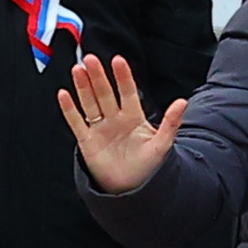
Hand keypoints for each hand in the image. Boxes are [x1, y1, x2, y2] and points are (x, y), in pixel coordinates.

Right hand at [56, 55, 186, 194]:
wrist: (133, 188)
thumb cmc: (149, 166)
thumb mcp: (162, 144)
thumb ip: (171, 123)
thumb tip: (183, 101)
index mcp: (134, 117)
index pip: (128, 92)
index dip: (123, 77)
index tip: (118, 60)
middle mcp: (115, 119)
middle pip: (105, 93)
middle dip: (98, 76)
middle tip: (91, 59)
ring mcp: (100, 128)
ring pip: (90, 103)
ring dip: (83, 87)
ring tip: (78, 69)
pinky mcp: (87, 140)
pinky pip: (76, 121)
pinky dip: (69, 109)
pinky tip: (64, 94)